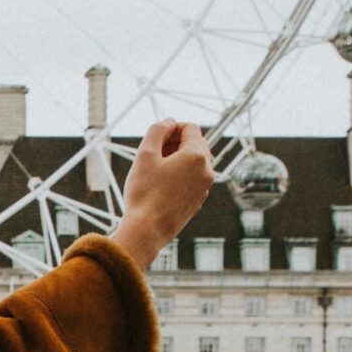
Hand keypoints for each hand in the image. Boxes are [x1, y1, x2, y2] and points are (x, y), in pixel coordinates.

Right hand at [109, 119, 212, 268]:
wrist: (147, 230)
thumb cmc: (144, 192)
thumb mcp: (145, 154)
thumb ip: (158, 130)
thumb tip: (170, 121)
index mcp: (197, 156)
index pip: (190, 127)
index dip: (171, 128)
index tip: (155, 139)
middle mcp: (207, 170)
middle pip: (195, 143)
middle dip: (175, 142)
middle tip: (153, 152)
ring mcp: (205, 187)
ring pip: (195, 161)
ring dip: (177, 157)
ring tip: (155, 168)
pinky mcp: (199, 200)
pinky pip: (193, 177)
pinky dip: (180, 173)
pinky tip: (161, 183)